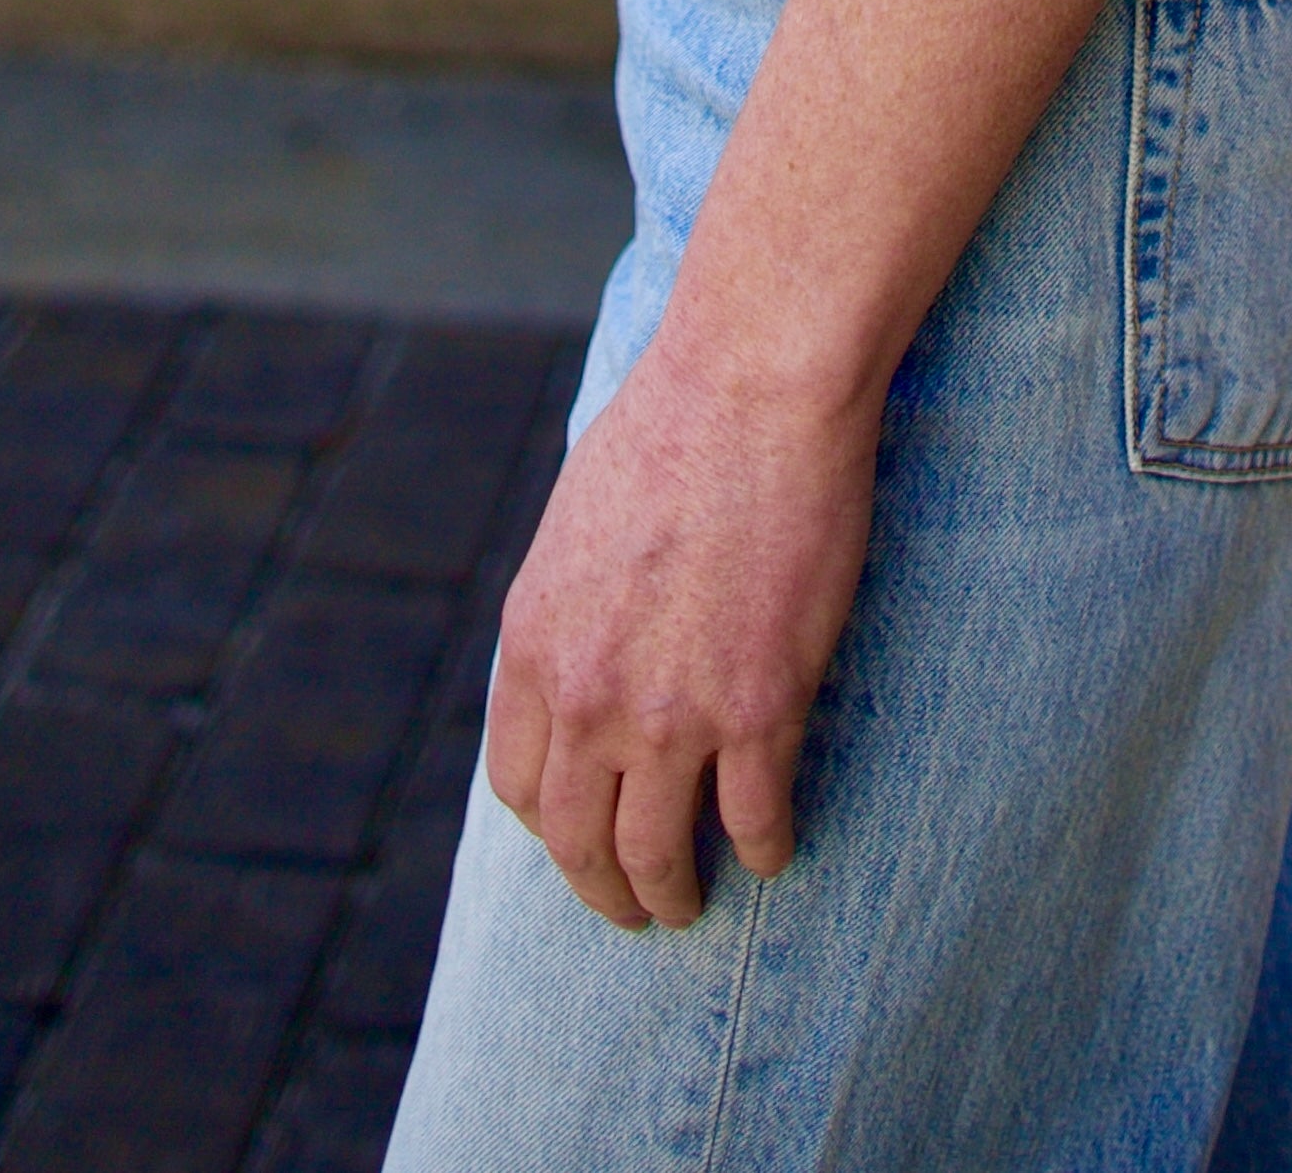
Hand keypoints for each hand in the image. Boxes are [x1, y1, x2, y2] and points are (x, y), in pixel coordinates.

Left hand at [483, 329, 879, 929]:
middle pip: (578, 841)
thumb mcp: (574, 529)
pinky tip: (772, 849)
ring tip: (691, 903)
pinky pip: (756, 819)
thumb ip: (568, 614)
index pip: (519, 785)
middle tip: (634, 907)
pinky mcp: (761, 708)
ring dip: (674, 894)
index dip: (550, 823)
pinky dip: (764, 848)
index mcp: (533, 647)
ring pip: (660, 854)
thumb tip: (580, 662)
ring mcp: (674, 713)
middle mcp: (587, 699)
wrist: (753, 385)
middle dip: (605, 889)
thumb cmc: (672, 427)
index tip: (579, 833)